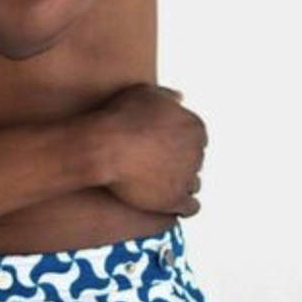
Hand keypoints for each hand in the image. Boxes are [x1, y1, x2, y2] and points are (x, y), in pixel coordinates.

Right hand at [95, 82, 207, 216]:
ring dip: (180, 186)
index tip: (163, 149)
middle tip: (156, 168)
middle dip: (179, 165)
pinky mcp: (175, 199)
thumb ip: (167, 96)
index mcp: (195, 127)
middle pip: (194, 162)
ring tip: (159, 187)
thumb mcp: (145, 93)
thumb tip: (181, 98)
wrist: (104, 146)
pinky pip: (190, 207)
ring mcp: (187, 176)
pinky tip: (168, 205)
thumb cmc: (120, 118)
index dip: (179, 145)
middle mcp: (197, 152)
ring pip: (193, 184)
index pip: (196, 140)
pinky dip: (182, 207)